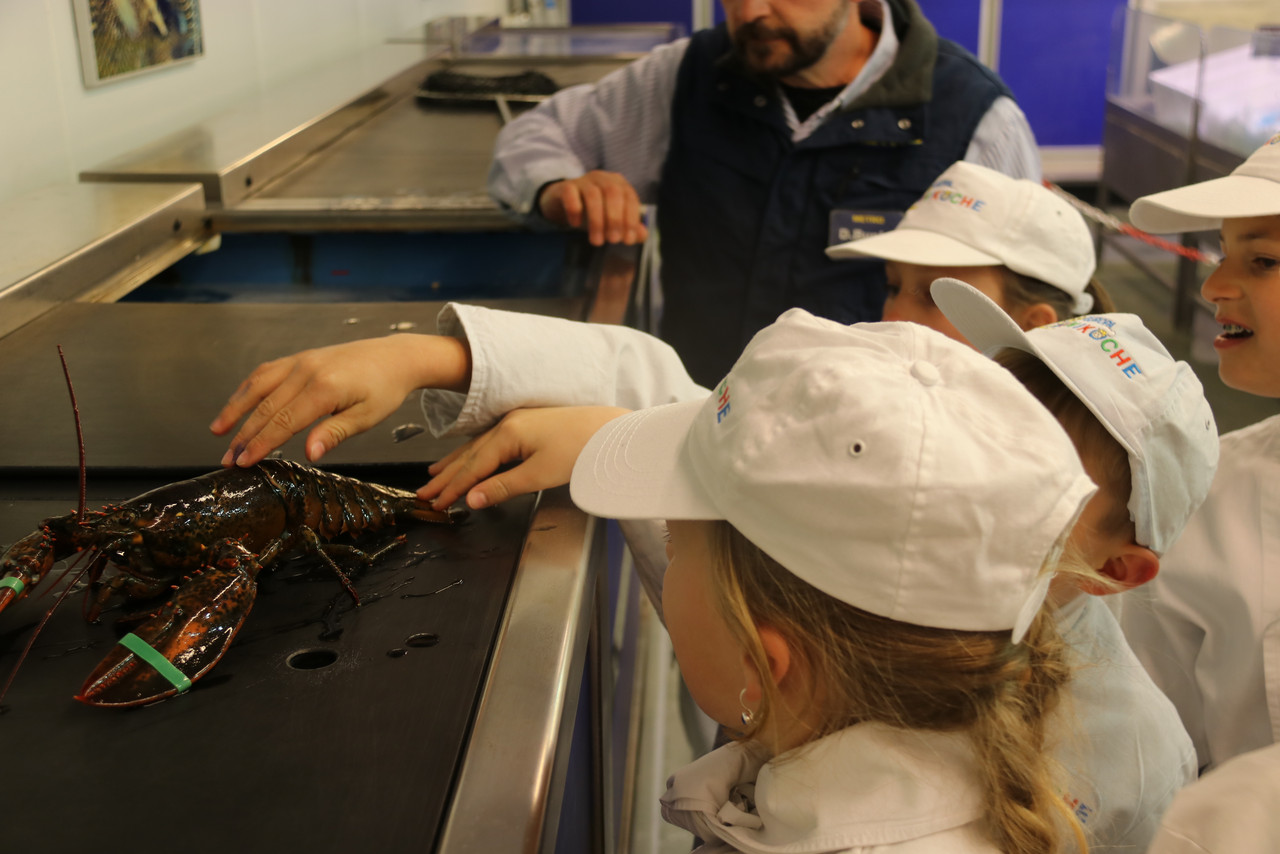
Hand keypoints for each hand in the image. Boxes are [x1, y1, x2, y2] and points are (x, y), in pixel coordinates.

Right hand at [210, 334, 470, 466]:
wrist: (395, 357)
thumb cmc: (385, 390)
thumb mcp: (367, 417)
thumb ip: (335, 434)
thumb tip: (309, 455)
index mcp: (324, 389)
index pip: (283, 421)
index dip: (261, 444)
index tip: (243, 463)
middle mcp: (306, 371)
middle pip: (266, 407)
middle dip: (243, 435)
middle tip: (227, 460)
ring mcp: (301, 361)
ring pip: (258, 386)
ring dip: (236, 409)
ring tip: (218, 432)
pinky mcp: (300, 357)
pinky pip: (266, 372)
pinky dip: (248, 388)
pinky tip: (237, 404)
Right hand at [418, 406, 628, 509]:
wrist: (612, 431)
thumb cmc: (582, 450)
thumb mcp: (539, 475)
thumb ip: (502, 487)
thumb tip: (472, 499)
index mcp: (508, 435)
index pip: (472, 466)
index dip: (452, 487)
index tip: (435, 502)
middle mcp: (509, 424)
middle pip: (469, 455)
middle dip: (446, 476)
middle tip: (425, 492)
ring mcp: (519, 421)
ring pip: (479, 446)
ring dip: (457, 462)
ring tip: (437, 474)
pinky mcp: (530, 424)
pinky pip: (492, 441)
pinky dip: (476, 453)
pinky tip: (471, 456)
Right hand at [538, 171, 648, 245]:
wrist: (564, 203)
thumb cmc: (594, 212)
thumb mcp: (612, 220)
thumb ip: (629, 226)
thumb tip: (642, 235)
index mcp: (619, 184)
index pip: (630, 197)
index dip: (631, 219)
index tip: (628, 240)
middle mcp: (603, 178)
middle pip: (613, 193)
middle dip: (615, 219)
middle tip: (613, 240)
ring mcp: (584, 180)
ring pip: (593, 195)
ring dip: (596, 220)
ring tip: (597, 241)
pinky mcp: (566, 186)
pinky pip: (570, 193)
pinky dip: (575, 210)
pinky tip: (576, 224)